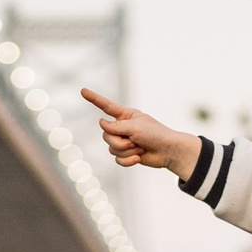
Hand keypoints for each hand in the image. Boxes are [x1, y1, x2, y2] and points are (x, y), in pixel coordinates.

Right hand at [82, 88, 199, 178]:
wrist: (168, 151)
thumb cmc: (155, 134)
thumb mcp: (135, 127)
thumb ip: (116, 126)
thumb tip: (101, 124)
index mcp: (126, 115)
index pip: (106, 106)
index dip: (94, 99)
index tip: (83, 91)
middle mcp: (122, 127)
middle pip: (106, 135)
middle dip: (120, 141)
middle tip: (135, 141)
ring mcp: (123, 141)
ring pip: (111, 148)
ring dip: (126, 150)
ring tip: (140, 148)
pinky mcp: (126, 154)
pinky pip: (117, 159)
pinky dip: (128, 160)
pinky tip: (138, 158)